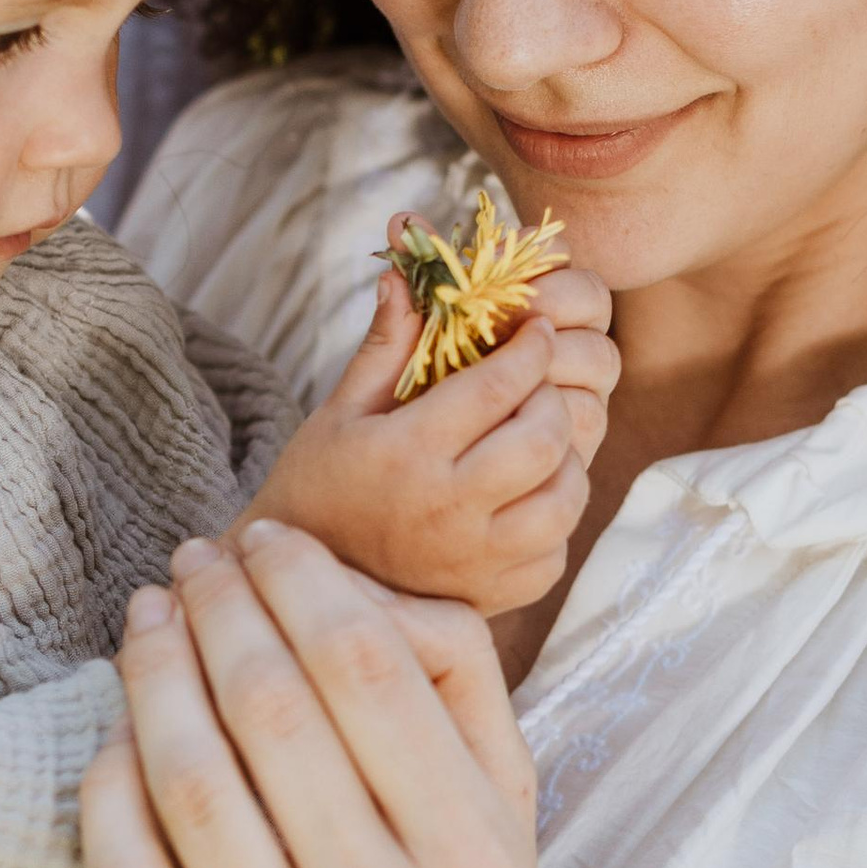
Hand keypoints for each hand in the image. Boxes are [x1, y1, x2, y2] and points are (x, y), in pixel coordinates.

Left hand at [81, 522, 587, 867]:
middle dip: (217, 608)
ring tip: (146, 620)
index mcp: (474, 857)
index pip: (365, 668)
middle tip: (190, 563)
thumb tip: (345, 581)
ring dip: (152, 676)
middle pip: (269, 709)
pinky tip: (116, 731)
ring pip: (189, 782)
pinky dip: (109, 786)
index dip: (300, 581)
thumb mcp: (509, 818)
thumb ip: (459, 686)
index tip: (264, 540)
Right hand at [238, 252, 616, 616]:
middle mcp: (448, 511)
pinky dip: (553, 517)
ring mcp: (476, 561)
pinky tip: (525, 495)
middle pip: (543, 439)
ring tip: (536, 439)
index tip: (534, 331)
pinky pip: (556, 550)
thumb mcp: (341, 410)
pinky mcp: (496, 596)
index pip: (498, 387)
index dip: (529, 348)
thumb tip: (406, 271)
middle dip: (551, 399)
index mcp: (407, 454)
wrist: (301, 579)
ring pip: (565, 498)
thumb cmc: (319, 484)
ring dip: (563, 458)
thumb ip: (387, 344)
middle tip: (537, 386)